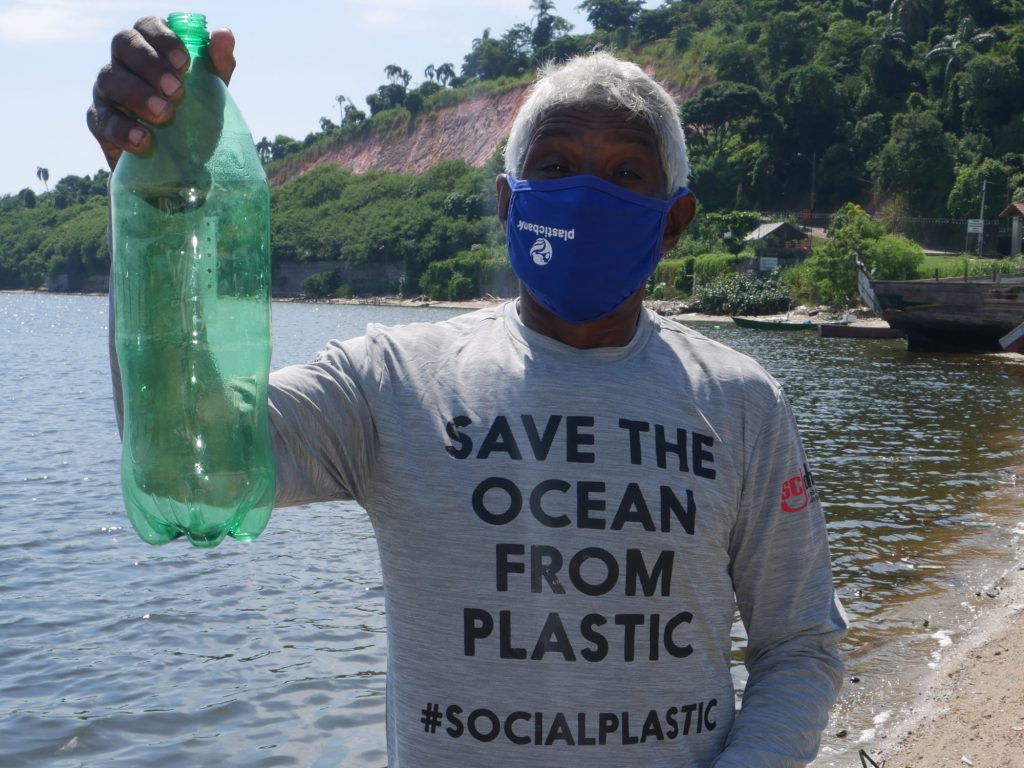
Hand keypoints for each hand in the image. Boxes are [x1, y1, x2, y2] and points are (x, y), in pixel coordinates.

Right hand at [87, 16, 235, 169]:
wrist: (177, 157)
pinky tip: (143, 140)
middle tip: (176, 90)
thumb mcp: (209, 88)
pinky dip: (123, 129)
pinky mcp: (99, 119)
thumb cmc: (192, 110)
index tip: (185, 63)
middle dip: (151, 66)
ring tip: (163, 115)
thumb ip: (216, 63)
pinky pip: (103, 119)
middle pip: (124, 45)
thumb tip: (224, 35)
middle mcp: (123, 60)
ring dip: (138, 95)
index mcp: (149, 45)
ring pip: (111, 80)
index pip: (148, 26)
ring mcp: (107, 88)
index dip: (164, 40)